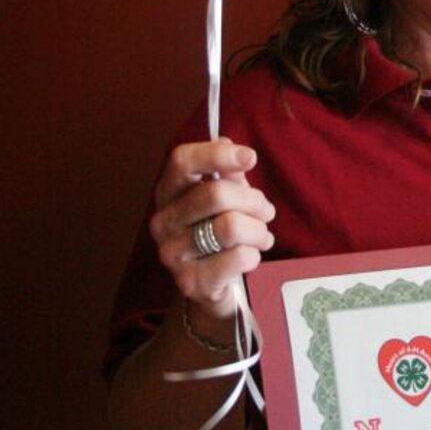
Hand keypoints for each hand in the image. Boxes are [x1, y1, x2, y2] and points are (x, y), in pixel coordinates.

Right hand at [149, 137, 275, 324]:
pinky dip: (254, 254)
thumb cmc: (218, 231)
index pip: (182, 161)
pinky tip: (252, 256)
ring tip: (262, 235)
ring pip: (230, 227)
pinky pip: (237, 258)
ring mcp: (173, 254)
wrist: (211, 286)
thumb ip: (225, 173)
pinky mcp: (191, 282)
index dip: (217, 155)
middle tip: (266, 211)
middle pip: (216, 194)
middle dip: (253, 201)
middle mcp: (163, 222)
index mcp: (168, 192)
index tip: (250, 157)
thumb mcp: (224, 198)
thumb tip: (225, 143)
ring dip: (258, 230)